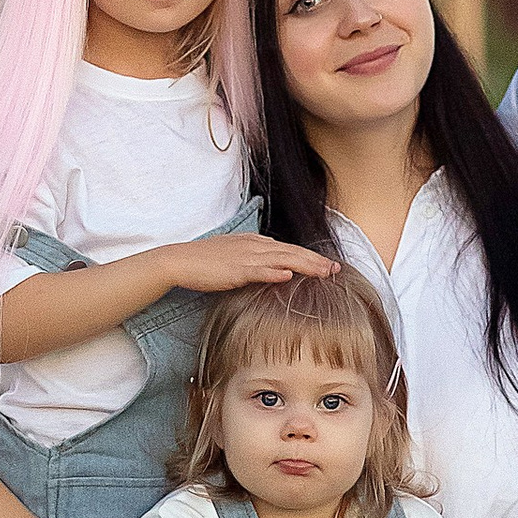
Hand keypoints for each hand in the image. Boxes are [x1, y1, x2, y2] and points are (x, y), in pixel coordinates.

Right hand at [162, 235, 337, 293]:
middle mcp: (254, 246)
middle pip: (292, 251)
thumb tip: (275, 271)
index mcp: (255, 242)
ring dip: (306, 265)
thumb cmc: (205, 262)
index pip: (288, 249)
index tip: (327, 265)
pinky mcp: (235, 269)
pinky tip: (288, 275)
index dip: (310, 256)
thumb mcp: (235, 258)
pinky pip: (259, 270)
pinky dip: (275, 271)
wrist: (180, 261)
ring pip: (283, 259)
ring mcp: (246, 256)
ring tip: (324, 272)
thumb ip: (255, 263)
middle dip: (316, 260)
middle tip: (337, 269)